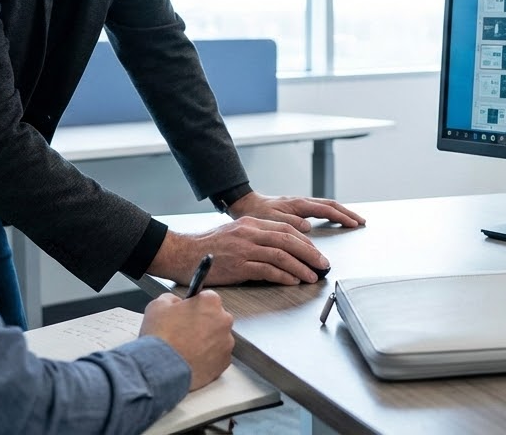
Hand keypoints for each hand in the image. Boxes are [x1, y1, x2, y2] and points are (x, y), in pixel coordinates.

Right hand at [140, 291, 233, 390]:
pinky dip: (208, 358)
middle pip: (215, 318)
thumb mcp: (157, 306)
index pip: (206, 298)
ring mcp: (226, 343)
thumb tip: (176, 303)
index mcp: (210, 303)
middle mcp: (224, 320)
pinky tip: (192, 360)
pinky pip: (218, 357)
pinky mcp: (224, 362)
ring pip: (218, 338)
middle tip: (184, 333)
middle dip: (203, 324)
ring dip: (206, 341)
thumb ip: (172, 299)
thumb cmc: (161, 337)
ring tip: (187, 349)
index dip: (194, 306)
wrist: (161, 369)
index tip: (186, 314)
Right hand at [152, 220, 329, 285]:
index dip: (304, 241)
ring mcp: (244, 249)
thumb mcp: (234, 234)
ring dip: (301, 267)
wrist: (182, 254)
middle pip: (288, 241)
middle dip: (309, 253)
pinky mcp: (238, 266)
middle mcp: (249, 233)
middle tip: (323, 264)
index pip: (285, 229)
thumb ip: (256, 237)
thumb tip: (280, 248)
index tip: (315, 251)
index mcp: (250, 224)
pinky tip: (294, 281)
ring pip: (281, 256)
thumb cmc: (208, 248)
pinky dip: (284, 276)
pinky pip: (268, 271)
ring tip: (313, 276)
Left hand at [226, 191, 365, 231]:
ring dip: (341, 212)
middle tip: (361, 221)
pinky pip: (320, 208)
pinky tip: (334, 218)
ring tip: (353, 220)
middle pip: (331, 205)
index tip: (354, 224)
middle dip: (348, 213)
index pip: (327, 209)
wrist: (245, 205)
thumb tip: (308, 227)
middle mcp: (302, 202)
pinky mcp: (298, 208)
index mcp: (298, 204)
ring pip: (327, 205)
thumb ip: (289, 223)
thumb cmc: (256, 214)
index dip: (342, 217)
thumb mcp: (271, 221)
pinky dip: (331, 213)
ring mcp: (301, 204)